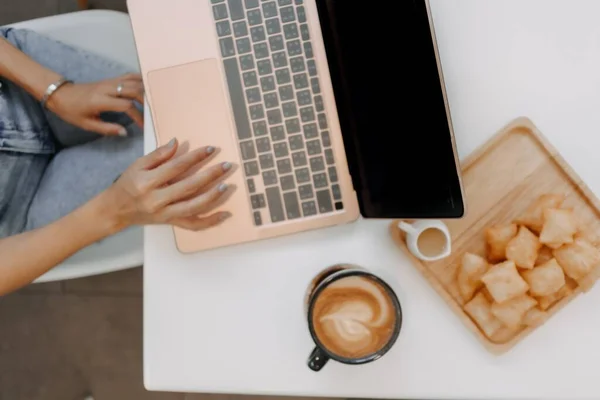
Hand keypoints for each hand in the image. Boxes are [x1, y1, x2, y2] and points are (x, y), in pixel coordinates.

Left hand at [45, 73, 144, 135]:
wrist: (61, 93)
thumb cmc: (72, 111)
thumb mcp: (87, 124)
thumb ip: (107, 129)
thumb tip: (125, 132)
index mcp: (100, 100)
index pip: (126, 106)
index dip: (138, 116)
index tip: (143, 125)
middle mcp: (107, 88)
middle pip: (134, 90)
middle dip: (146, 102)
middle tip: (154, 112)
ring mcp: (110, 82)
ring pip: (133, 81)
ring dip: (146, 90)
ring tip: (155, 101)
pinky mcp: (111, 79)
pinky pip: (128, 76)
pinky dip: (140, 79)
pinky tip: (147, 86)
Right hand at [102, 138, 234, 231]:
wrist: (116, 210)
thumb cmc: (128, 184)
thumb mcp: (137, 165)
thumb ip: (158, 155)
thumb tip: (176, 142)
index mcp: (147, 182)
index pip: (176, 167)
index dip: (195, 157)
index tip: (210, 149)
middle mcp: (157, 200)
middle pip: (189, 187)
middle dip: (210, 175)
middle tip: (226, 165)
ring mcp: (165, 214)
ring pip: (193, 207)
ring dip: (212, 197)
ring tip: (226, 185)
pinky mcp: (171, 223)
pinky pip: (193, 225)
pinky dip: (210, 221)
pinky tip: (225, 214)